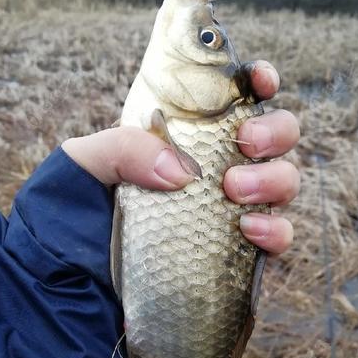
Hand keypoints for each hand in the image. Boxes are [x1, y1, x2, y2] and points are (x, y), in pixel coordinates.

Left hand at [62, 60, 299, 254]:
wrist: (73, 275)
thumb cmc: (76, 207)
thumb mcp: (86, 162)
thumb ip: (123, 147)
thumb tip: (181, 172)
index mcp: (186, 134)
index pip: (234, 98)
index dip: (259, 81)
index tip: (261, 82)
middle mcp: (216, 165)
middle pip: (276, 135)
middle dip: (274, 131)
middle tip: (246, 143)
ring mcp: (231, 206)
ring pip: (284, 180)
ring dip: (274, 179)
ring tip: (234, 190)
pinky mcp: (238, 249)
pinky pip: (277, 234)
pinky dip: (275, 229)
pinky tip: (248, 230)